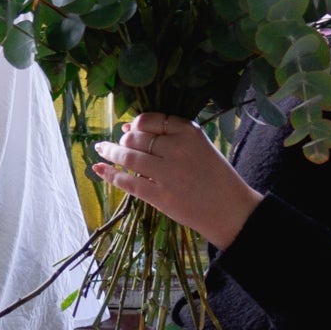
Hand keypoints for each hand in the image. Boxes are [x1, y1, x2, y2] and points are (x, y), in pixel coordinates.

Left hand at [92, 112, 260, 248]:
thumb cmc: (216, 177)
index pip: (152, 120)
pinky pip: (128, 182)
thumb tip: (128, 129)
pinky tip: (99, 169)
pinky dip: (110, 175)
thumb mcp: (200, 146)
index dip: (136, 124)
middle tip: (116, 144)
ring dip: (111, 152)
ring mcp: (168, 174)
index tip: (130, 129)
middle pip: (137, 138)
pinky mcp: (160, 197)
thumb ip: (170, 136)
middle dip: (123, 140)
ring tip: (101, 150)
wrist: (231, 210)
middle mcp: (177, 149)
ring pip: (129, 158)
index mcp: (189, 133)